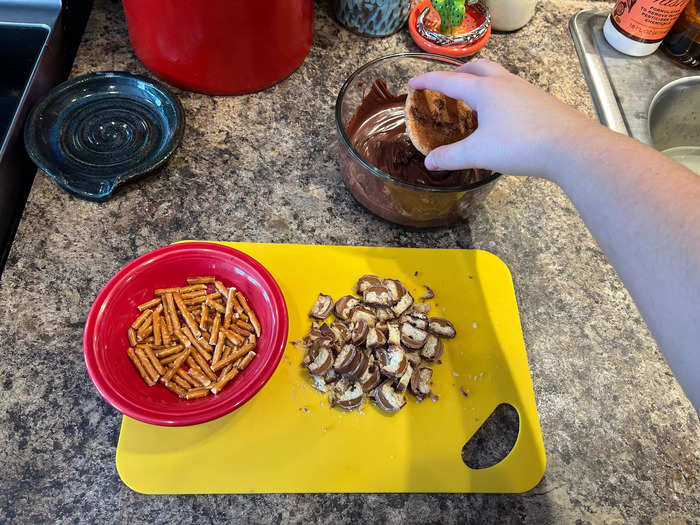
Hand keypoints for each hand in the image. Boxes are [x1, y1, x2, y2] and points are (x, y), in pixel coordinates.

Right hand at [408, 59, 602, 178]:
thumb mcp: (479, 153)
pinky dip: (498, 94)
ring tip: (472, 98)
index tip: (413, 83)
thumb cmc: (522, 145)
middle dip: (458, 73)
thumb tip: (429, 162)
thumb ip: (451, 157)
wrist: (570, 147)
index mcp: (485, 91)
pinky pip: (513, 89)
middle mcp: (505, 84)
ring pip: (498, 76)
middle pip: (477, 68)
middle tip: (446, 84)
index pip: (449, 81)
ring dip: (480, 81)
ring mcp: (526, 90)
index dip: (428, 81)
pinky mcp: (540, 102)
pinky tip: (500, 115)